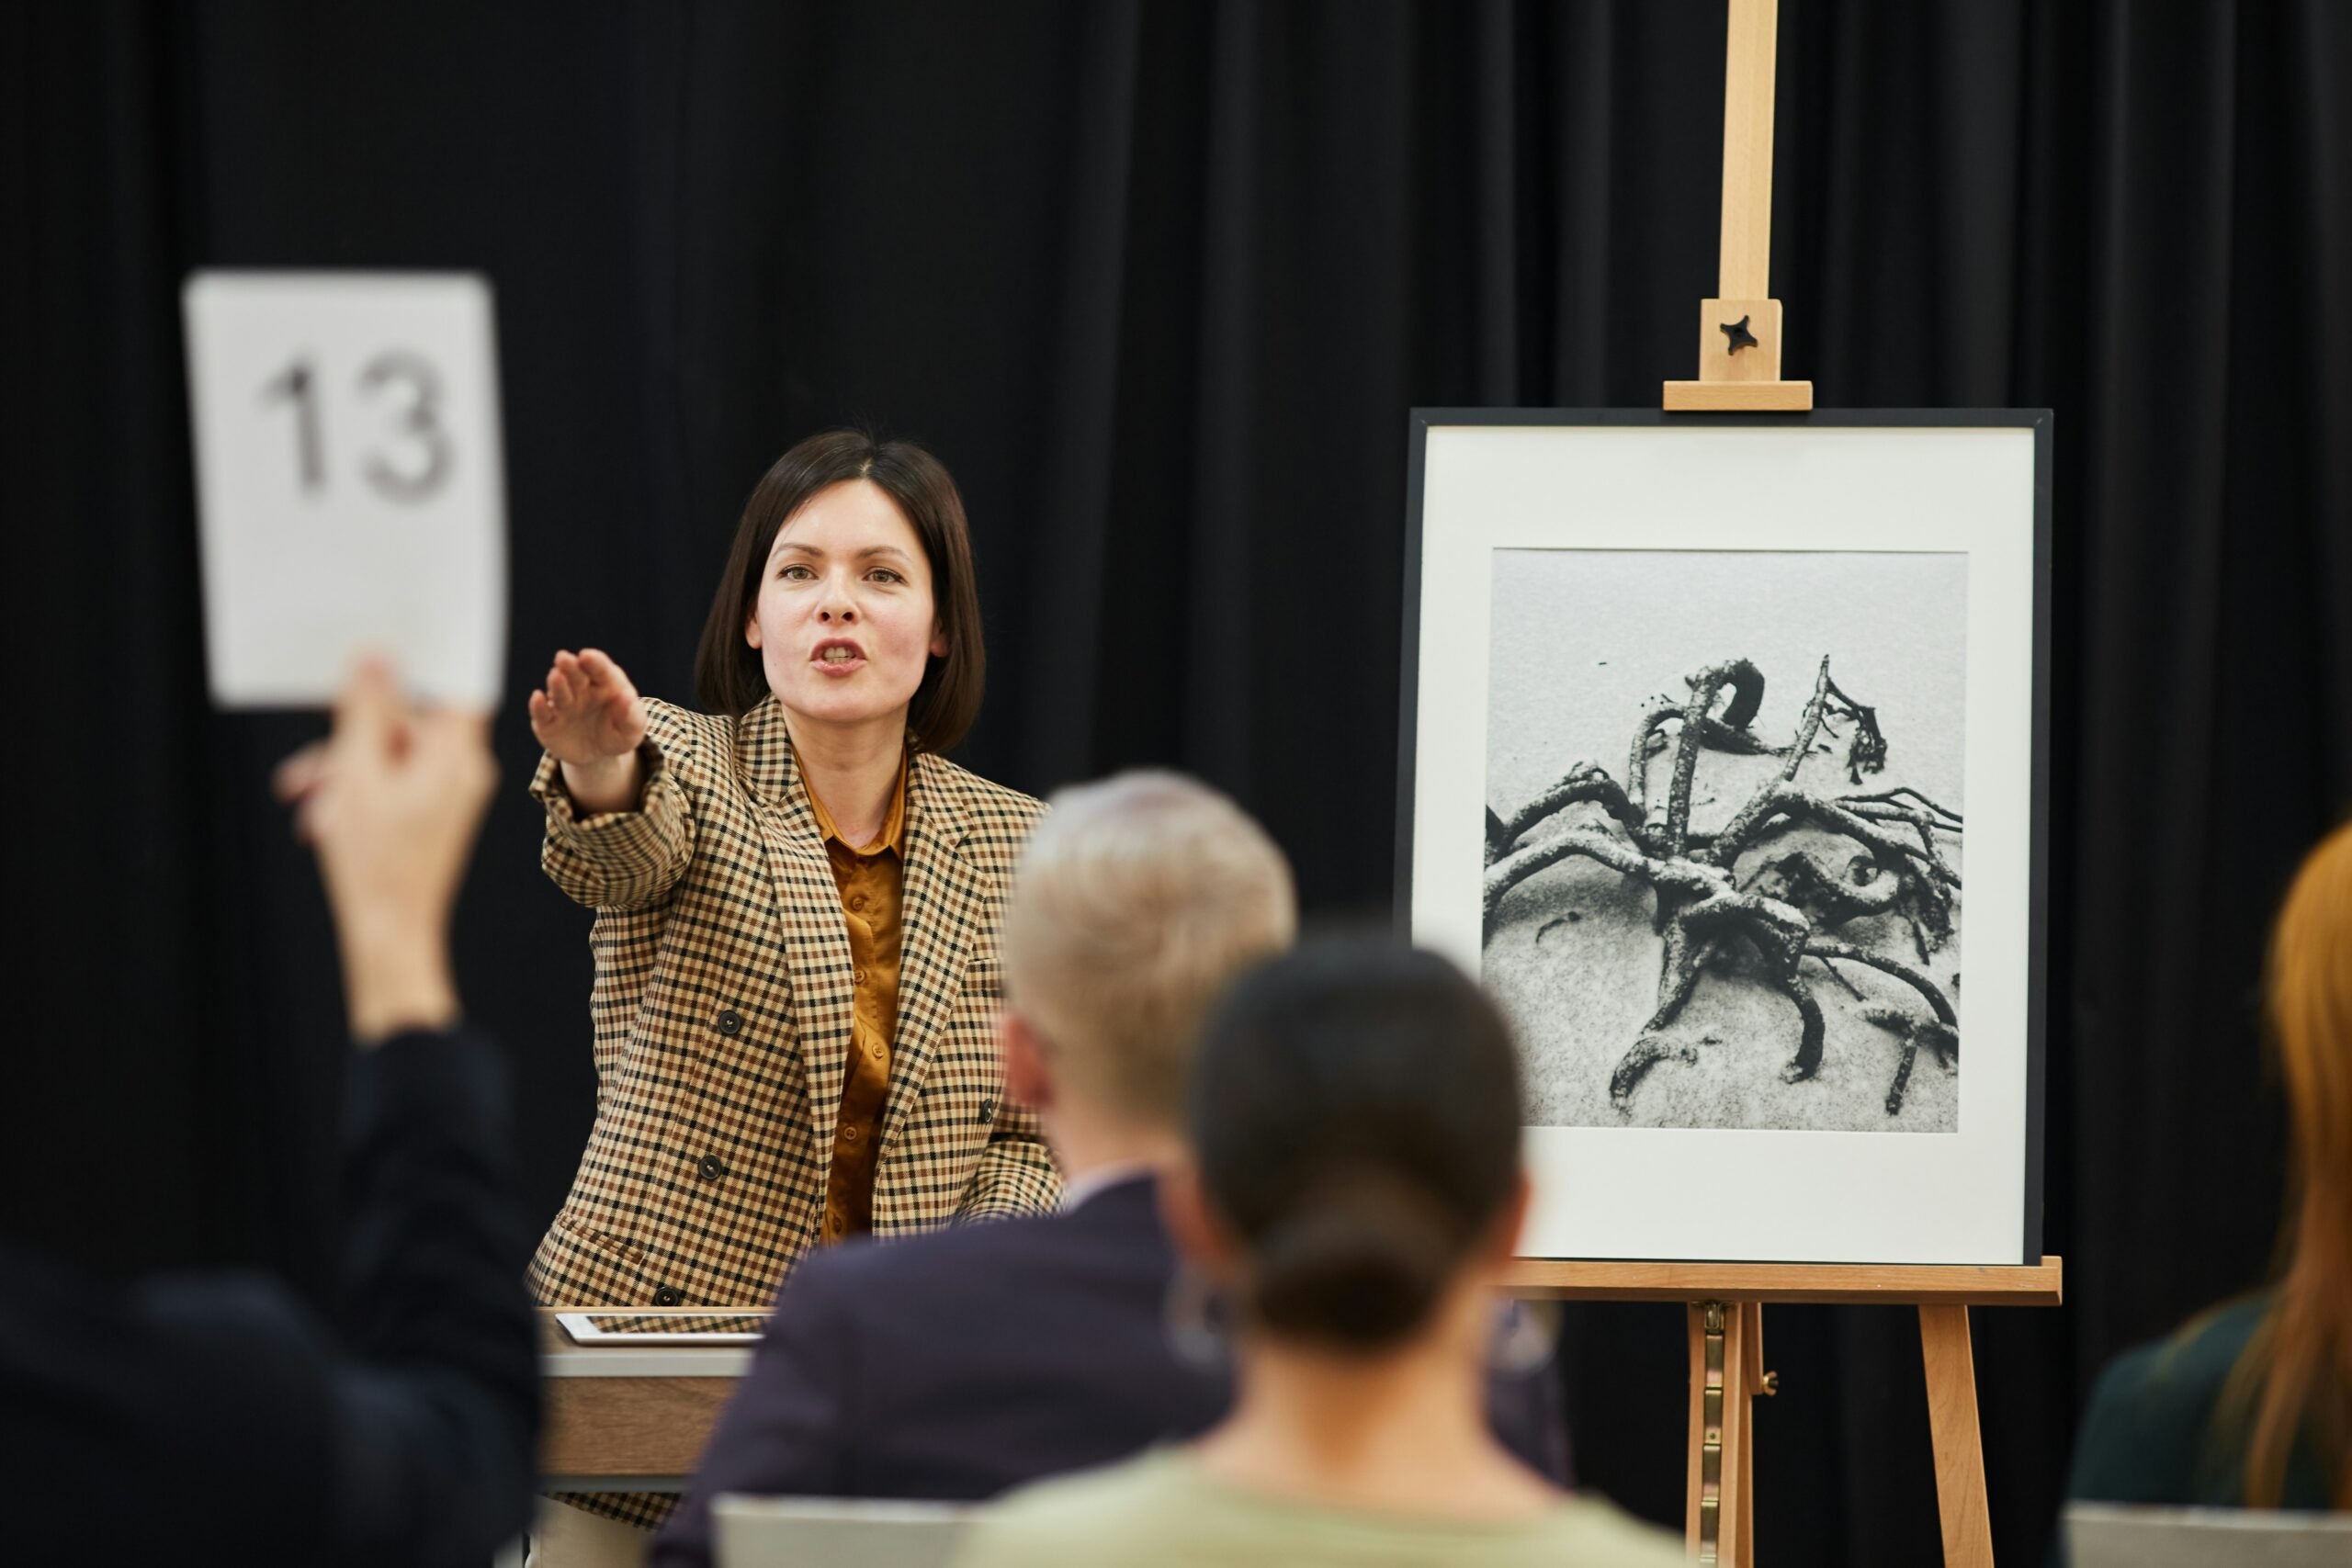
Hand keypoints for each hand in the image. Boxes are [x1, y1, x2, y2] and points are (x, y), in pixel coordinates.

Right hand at [277, 659, 496, 1044]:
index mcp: (456, 754)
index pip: (447, 684)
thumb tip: (376, 655)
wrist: (388, 935)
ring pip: (388, 756)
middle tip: (308, 749)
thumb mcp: (358, 775)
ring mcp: (448, 794)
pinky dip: (354, 795)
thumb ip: (366, 712)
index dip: (414, 662)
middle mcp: (461, 770)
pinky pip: (392, 785)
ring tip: (301, 796)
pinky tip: (319, 822)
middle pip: (406, 723)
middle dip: (349, 736)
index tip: (378, 647)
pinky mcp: (430, 815)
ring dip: (340, 770)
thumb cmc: (376, 860)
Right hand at [529, 648, 646, 766]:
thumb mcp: (632, 729)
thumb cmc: (620, 734)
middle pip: (575, 674)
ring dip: (556, 683)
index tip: (588, 657)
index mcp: (606, 684)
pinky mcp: (548, 723)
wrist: (600, 756)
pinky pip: (542, 714)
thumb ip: (631, 715)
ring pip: (558, 691)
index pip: (601, 669)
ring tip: (556, 675)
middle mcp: (581, 690)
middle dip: (570, 666)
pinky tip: (538, 697)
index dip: (594, 662)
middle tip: (563, 658)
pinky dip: (538, 706)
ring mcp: (563, 705)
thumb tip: (626, 697)